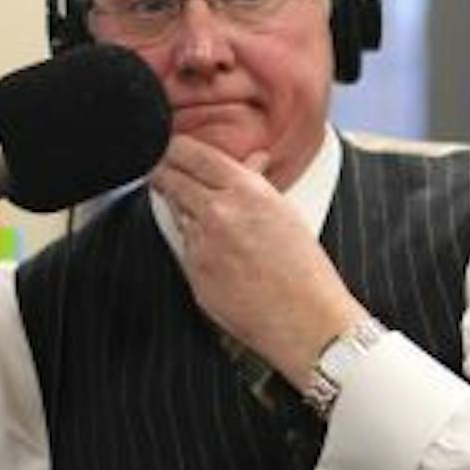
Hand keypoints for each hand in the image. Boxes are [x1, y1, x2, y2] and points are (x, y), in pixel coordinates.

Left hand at [149, 135, 366, 388]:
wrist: (306, 321)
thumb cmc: (306, 271)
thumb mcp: (286, 213)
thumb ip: (258, 182)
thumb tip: (252, 159)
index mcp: (246, 190)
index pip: (190, 153)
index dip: (174, 148)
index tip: (169, 148)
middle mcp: (218, 212)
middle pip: (169, 178)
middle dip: (164, 173)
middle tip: (163, 171)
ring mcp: (201, 244)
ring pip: (176, 214)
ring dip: (184, 212)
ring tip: (211, 223)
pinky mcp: (193, 274)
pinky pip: (186, 249)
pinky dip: (195, 247)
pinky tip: (221, 257)